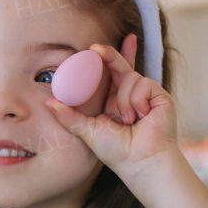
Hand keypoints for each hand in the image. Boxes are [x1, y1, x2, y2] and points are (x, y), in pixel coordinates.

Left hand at [46, 34, 207, 207]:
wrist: (140, 161)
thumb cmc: (116, 151)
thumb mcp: (86, 131)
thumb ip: (69, 116)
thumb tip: (48, 102)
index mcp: (113, 101)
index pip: (110, 74)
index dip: (108, 57)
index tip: (94, 47)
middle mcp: (129, 95)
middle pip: (119, 66)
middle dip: (111, 54)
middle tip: (95, 49)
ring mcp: (146, 94)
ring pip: (129, 77)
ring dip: (124, 99)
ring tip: (128, 120)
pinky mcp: (159, 95)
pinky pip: (143, 84)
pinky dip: (136, 100)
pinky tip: (140, 116)